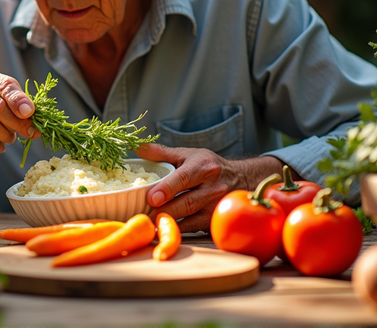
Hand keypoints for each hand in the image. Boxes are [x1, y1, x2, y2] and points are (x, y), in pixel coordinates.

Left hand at [134, 144, 284, 232]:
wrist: (241, 178)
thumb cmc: (208, 165)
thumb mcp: (187, 154)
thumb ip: (161, 153)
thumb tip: (135, 146)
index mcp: (203, 166)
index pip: (183, 178)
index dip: (167, 189)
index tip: (152, 198)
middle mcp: (213, 187)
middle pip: (186, 202)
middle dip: (164, 210)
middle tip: (143, 214)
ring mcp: (216, 206)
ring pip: (190, 218)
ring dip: (168, 222)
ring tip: (149, 223)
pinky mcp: (215, 220)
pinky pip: (194, 228)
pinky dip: (177, 229)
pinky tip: (162, 229)